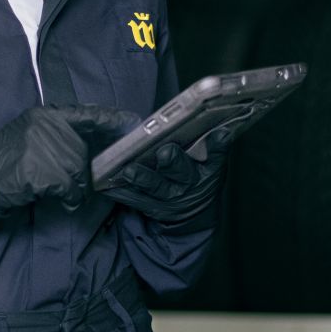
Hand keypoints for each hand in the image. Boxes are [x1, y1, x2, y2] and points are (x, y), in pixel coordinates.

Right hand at [0, 106, 130, 211]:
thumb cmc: (4, 157)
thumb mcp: (30, 131)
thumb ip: (58, 133)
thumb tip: (89, 145)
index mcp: (47, 116)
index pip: (89, 114)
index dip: (113, 119)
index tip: (133, 122)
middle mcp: (49, 128)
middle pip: (83, 152)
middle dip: (79, 170)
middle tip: (64, 179)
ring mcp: (47, 150)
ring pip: (78, 172)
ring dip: (72, 186)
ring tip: (54, 188)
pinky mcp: (45, 173)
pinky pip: (71, 189)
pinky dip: (69, 198)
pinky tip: (57, 197)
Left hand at [103, 124, 232, 221]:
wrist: (191, 211)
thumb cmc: (196, 174)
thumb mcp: (208, 160)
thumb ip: (210, 143)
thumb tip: (211, 121)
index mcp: (209, 168)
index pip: (217, 153)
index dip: (218, 144)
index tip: (219, 133)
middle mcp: (191, 184)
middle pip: (183, 172)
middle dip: (173, 162)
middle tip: (165, 152)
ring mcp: (171, 198)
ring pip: (157, 187)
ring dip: (144, 178)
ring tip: (130, 170)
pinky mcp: (152, 207)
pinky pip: (136, 199)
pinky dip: (124, 193)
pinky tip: (111, 185)